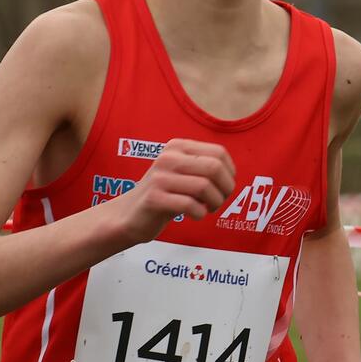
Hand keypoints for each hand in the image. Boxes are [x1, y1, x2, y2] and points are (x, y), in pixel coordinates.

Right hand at [113, 138, 234, 243]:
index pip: (219, 153)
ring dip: (214, 203)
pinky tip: (195, 215)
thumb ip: (203, 168)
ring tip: (207, 209)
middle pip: (214, 168)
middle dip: (225, 189)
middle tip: (219, 201)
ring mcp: (160, 177)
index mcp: (178, 146)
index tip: (224, 188)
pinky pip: (189, 205)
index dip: (230, 173)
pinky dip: (199, 213)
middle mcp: (168, 157)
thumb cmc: (164, 194)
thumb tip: (231, 175)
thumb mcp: (182, 172)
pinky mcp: (154, 198)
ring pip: (204, 187)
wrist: (129, 214)